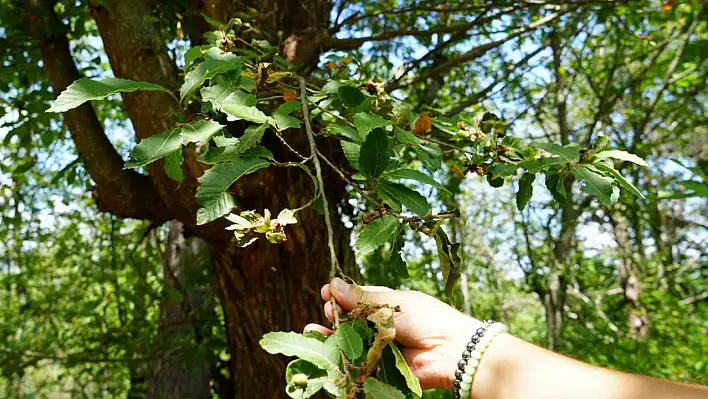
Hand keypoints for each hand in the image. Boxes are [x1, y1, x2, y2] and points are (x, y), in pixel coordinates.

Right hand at [305, 278, 481, 390]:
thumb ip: (362, 298)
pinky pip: (357, 363)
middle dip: (334, 315)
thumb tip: (333, 284)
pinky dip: (342, 358)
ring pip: (350, 341)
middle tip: (327, 312)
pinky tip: (327, 351)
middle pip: (350, 320)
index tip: (325, 293)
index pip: (357, 298)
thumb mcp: (392, 302)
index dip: (340, 296)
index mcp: (386, 304)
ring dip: (332, 336)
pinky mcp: (379, 367)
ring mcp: (379, 347)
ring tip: (315, 331)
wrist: (449, 351)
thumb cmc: (427, 319)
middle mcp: (380, 325)